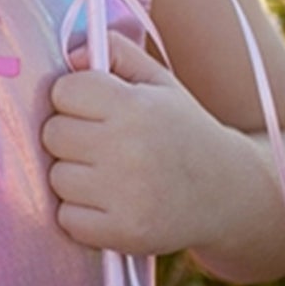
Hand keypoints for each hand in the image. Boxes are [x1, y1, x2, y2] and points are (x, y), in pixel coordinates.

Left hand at [41, 31, 241, 257]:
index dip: (75, 98)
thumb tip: (72, 56)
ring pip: (56, 177)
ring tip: (111, 175)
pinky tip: (111, 204)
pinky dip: (81, 215)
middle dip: (71, 136)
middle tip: (103, 144)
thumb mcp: (159, 81)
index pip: (63, 91)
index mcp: (136, 106)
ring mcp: (127, 194)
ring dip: (75, 177)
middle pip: (52, 134)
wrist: (231, 194)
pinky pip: (67, 218)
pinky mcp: (125, 233)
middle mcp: (130, 148)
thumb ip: (116, 52)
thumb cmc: (182, 130)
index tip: (97, 109)